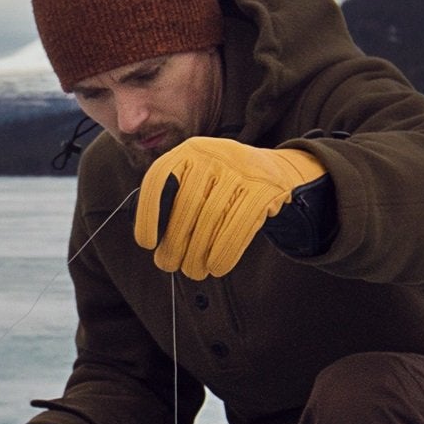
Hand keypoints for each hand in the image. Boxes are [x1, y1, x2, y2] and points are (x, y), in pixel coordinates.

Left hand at [134, 138, 325, 279]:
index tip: (147, 243)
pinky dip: (225, 251)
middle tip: (170, 266)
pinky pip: (239, 225)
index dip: (148, 212)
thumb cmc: (226, 186)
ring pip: (212, 217)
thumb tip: (158, 246)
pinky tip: (217, 267)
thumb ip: (177, 201)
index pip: (159, 178)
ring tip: (193, 271)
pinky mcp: (263, 189)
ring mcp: (241, 170)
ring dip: (198, 252)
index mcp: (189, 151)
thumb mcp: (199, 180)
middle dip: (175, 242)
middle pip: (186, 204)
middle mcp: (213, 155)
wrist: (276, 172)